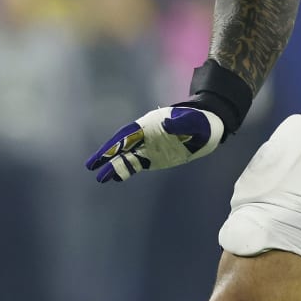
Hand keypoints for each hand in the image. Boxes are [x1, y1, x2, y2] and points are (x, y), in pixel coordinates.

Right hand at [86, 106, 222, 183]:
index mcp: (151, 125)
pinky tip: (116, 178)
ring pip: (128, 157)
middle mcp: (146, 136)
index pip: (128, 135)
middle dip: (107, 156)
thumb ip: (181, 123)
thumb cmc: (200, 122)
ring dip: (115, 167)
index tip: (103, 152)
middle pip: (122, 146)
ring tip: (101, 178)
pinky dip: (127, 171)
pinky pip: (137, 164)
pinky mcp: (155, 158)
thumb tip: (167, 125)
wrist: (208, 128)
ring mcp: (149, 148)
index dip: (114, 143)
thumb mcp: (194, 121)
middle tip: (91, 166)